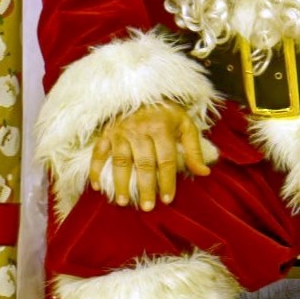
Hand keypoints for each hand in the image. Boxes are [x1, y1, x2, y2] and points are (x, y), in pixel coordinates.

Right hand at [90, 102, 209, 210]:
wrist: (142, 91)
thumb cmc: (167, 114)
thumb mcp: (186, 126)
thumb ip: (194, 150)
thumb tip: (204, 173)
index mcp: (161, 128)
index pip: (165, 160)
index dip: (167, 181)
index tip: (167, 200)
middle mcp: (140, 130)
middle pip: (143, 164)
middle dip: (145, 188)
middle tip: (147, 207)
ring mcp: (120, 132)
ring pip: (120, 161)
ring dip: (120, 183)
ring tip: (122, 202)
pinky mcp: (106, 133)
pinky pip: (98, 152)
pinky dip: (95, 169)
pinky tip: (96, 187)